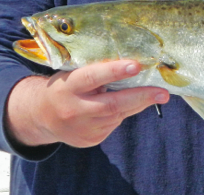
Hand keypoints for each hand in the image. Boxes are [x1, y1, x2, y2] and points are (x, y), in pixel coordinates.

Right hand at [6, 60, 168, 147]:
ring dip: (138, 103)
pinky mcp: (90, 140)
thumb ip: (95, 71)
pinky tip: (125, 104)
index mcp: (67, 87)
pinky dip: (123, 112)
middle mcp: (73, 110)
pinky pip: (114, 124)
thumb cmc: (65, 85)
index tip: (136, 65)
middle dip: (141, 97)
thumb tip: (132, 63)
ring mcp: (82, 129)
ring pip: (118, 115)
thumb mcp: (72, 73)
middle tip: (163, 93)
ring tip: (156, 93)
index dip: (114, 71)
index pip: (92, 77)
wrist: (40, 116)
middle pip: (111, 105)